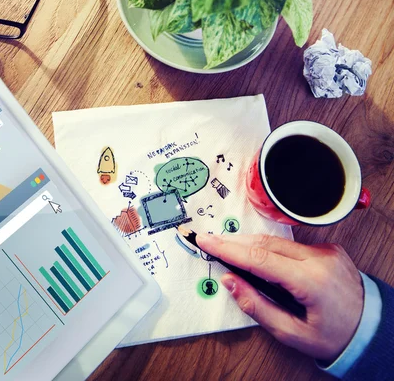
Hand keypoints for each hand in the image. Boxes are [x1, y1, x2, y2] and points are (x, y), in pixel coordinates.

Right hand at [196, 233, 363, 361]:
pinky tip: (256, 255)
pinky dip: (270, 248)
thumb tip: (230, 282)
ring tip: (226, 247)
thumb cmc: (334, 336)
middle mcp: (319, 259)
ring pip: (276, 241)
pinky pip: (290, 244)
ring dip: (249, 244)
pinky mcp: (327, 248)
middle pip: (264, 243)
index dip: (228, 249)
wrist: (371, 329)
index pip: (258, 258)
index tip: (206, 241)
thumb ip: (256, 306)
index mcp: (311, 281)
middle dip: (233, 242)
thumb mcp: (291, 333)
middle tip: (208, 241)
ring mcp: (325, 251)